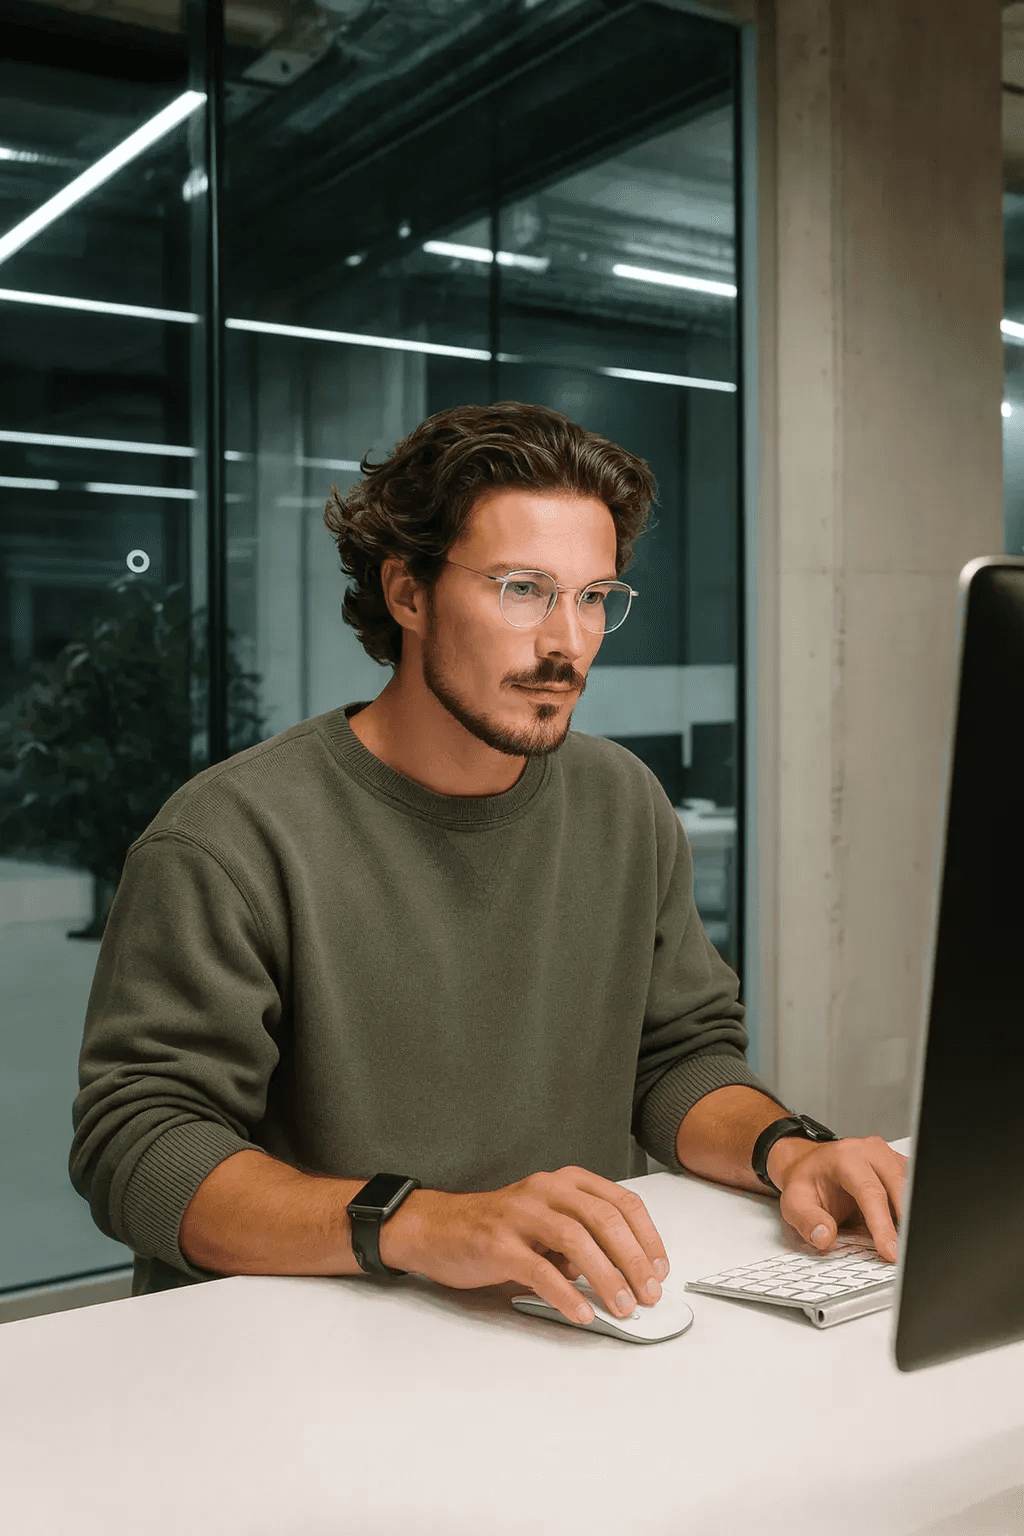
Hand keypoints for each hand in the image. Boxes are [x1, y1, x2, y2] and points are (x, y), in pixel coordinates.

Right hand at [397, 1166, 670, 1325]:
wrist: (437, 1227)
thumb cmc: (499, 1228)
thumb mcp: (548, 1221)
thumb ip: (583, 1238)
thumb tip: (626, 1274)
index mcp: (565, 1181)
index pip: (621, 1202)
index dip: (648, 1237)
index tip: (660, 1269)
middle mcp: (546, 1189)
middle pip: (604, 1219)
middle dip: (634, 1260)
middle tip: (648, 1294)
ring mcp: (521, 1215)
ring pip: (576, 1240)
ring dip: (606, 1277)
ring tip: (621, 1307)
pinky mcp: (498, 1244)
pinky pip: (540, 1269)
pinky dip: (566, 1294)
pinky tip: (582, 1312)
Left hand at [771, 1136, 907, 1261]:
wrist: (810, 1165)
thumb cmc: (807, 1182)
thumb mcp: (794, 1202)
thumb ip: (807, 1221)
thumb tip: (824, 1237)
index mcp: (845, 1157)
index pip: (870, 1192)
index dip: (882, 1225)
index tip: (890, 1251)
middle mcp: (870, 1151)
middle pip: (898, 1186)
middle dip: (906, 1221)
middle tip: (907, 1253)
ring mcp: (888, 1157)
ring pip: (912, 1187)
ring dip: (912, 1216)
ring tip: (909, 1245)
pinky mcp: (898, 1167)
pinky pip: (914, 1188)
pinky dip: (913, 1210)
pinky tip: (907, 1231)